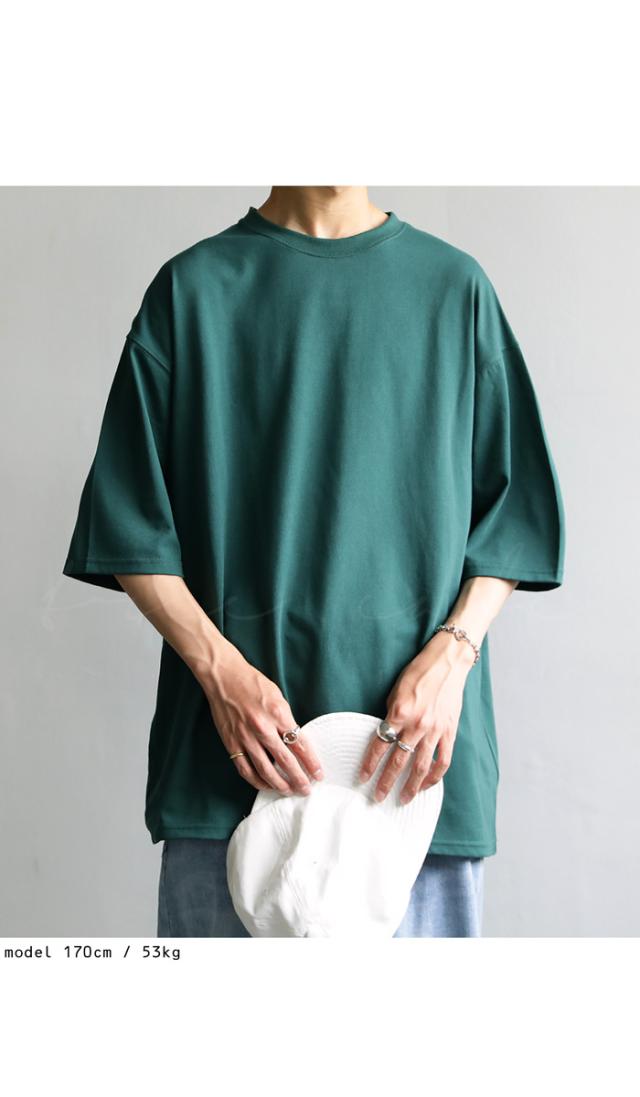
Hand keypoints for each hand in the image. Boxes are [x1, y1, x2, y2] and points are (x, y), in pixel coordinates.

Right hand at [204, 643, 324, 795]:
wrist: (224, 677)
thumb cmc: (252, 684)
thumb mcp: (278, 697)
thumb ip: (286, 720)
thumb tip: (296, 742)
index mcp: (278, 714)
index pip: (300, 745)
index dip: (311, 763)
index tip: (319, 774)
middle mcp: (263, 727)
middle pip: (286, 761)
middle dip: (299, 779)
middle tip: (306, 790)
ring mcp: (246, 737)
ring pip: (266, 770)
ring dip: (280, 784)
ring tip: (289, 791)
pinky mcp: (231, 743)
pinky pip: (245, 769)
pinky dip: (256, 780)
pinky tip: (265, 785)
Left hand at [357, 631, 475, 804]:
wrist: (448, 663)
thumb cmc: (419, 673)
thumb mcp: (396, 690)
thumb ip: (391, 714)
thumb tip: (385, 733)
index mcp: (399, 713)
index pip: (380, 745)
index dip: (370, 764)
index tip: (363, 778)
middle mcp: (417, 725)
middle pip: (399, 761)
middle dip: (387, 782)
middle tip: (378, 797)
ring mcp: (435, 730)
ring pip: (421, 766)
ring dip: (411, 786)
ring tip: (403, 799)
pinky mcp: (450, 732)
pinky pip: (443, 760)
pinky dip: (435, 776)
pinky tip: (427, 785)